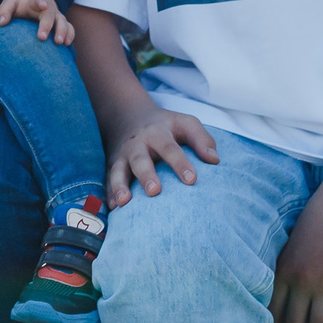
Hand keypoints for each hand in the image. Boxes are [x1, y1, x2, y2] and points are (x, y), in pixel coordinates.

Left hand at [0, 0, 73, 42]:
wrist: (37, 2)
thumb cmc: (21, 5)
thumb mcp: (11, 3)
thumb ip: (4, 11)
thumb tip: (2, 23)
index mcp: (35, 1)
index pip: (38, 0)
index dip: (41, 2)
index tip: (43, 4)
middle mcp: (48, 9)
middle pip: (51, 15)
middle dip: (47, 25)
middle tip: (42, 37)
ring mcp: (57, 17)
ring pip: (64, 22)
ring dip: (63, 32)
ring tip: (59, 42)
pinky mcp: (62, 25)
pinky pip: (70, 29)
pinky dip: (70, 36)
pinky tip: (67, 44)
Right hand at [103, 100, 219, 205]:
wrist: (128, 115)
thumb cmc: (165, 126)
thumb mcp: (184, 123)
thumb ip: (201, 139)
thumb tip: (214, 160)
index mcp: (158, 133)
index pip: (170, 148)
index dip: (180, 163)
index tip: (192, 180)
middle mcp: (138, 143)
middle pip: (140, 159)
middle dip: (146, 175)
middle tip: (154, 191)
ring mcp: (122, 155)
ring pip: (118, 170)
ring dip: (120, 185)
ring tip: (124, 202)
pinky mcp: (112, 165)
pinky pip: (108, 179)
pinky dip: (108, 193)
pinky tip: (113, 207)